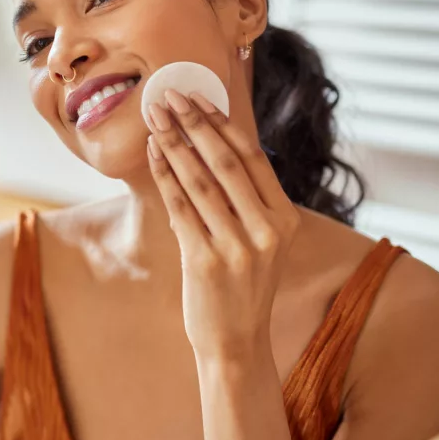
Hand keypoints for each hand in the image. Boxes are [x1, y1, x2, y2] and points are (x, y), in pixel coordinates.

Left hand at [145, 89, 300, 360]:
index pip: (253, 157)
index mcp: (286, 219)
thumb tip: (216, 144)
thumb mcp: (261, 242)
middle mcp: (267, 230)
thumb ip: (249, 201)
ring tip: (154, 118)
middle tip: (168, 96)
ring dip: (173, 143)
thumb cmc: (243, 287)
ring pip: (199, 181)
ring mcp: (238, 247)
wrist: (236, 343)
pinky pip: (180, 208)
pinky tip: (153, 154)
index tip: (198, 97)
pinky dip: (164, 176)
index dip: (222, 123)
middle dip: (193, 123)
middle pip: (225, 162)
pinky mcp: (205, 261)